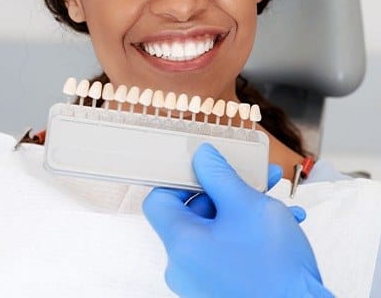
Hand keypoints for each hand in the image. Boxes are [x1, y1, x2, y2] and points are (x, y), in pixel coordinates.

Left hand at [143, 143, 332, 297]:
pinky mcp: (220, 287)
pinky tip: (281, 222)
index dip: (180, 178)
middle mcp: (184, 266)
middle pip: (193, 212)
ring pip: (216, 228)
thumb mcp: (247, 205)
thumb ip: (219, 175)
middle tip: (253, 177)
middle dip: (226, 189)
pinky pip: (226, 247)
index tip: (204, 168)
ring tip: (275, 199)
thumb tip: (202, 156)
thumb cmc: (275, 270)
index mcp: (182, 244)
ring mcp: (201, 279)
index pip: (160, 199)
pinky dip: (248, 230)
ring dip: (244, 207)